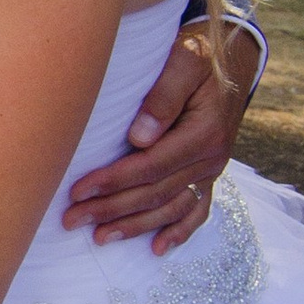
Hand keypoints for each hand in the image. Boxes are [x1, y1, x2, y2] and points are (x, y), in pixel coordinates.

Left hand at [63, 19, 262, 250]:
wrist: (233, 57)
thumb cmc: (198, 54)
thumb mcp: (185, 60)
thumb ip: (163, 95)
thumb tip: (139, 137)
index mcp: (203, 133)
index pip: (150, 166)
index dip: (112, 181)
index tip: (78, 191)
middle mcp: (211, 158)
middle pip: (155, 192)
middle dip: (111, 208)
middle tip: (71, 219)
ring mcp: (212, 170)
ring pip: (171, 207)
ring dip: (135, 225)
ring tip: (100, 237)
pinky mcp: (209, 173)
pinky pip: (197, 210)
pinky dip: (179, 232)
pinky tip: (157, 249)